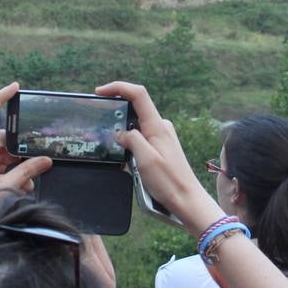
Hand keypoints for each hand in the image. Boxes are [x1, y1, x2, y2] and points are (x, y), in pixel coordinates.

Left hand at [0, 83, 52, 217]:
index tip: (15, 87)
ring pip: (1, 154)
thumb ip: (27, 171)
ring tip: (28, 183)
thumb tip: (47, 160)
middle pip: (0, 140)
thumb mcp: (7, 188)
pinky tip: (22, 186)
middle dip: (18, 153)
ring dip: (16, 166)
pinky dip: (9, 172)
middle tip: (36, 165)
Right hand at [95, 81, 221, 235]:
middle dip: (117, 110)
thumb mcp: (145, 159)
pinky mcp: (160, 147)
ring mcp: (161, 136)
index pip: (138, 94)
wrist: (187, 200)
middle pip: (135, 107)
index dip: (118, 87)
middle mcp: (161, 126)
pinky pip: (141, 137)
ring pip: (136, 124)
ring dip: (122, 130)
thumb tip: (120, 133)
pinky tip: (122, 157)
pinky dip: (129, 142)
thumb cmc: (169, 181)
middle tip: (100, 120)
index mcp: (157, 125)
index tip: (99, 92)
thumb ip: (131, 139)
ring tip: (109, 144)